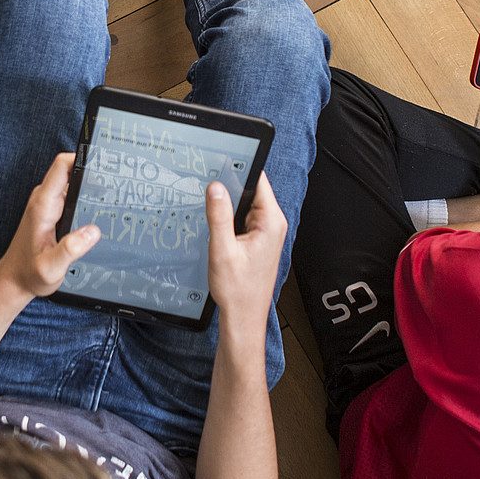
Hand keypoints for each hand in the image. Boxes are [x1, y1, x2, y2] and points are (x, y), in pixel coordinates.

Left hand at [0, 154, 101, 299]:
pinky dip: (85, 197)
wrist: (15, 280)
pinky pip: (71, 194)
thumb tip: (93, 231)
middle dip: (93, 172)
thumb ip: (70, 249)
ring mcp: (48, 204)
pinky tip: (98, 210)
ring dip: (90, 185)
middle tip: (116, 183)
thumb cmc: (29, 274)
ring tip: (112, 196)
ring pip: (72, 182)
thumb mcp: (50, 268)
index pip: (62, 166)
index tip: (104, 162)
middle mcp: (44, 199)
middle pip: (70, 170)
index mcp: (43, 205)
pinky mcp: (52, 211)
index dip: (82, 157)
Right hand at [206, 173, 286, 335]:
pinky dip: (228, 219)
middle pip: (250, 190)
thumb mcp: (223, 250)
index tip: (221, 161)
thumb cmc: (239, 291)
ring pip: (244, 205)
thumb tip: (216, 188)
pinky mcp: (257, 240)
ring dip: (227, 205)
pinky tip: (216, 227)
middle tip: (207, 186)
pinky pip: (242, 219)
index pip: (258, 181)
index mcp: (271, 222)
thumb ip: (219, 216)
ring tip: (209, 209)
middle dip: (229, 187)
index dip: (239, 168)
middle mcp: (272, 225)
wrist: (243, 317)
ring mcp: (265, 232)